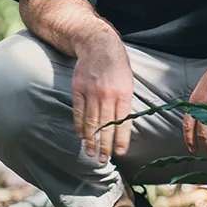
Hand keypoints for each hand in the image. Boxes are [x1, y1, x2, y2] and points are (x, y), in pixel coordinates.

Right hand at [72, 33, 133, 161]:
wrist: (99, 46)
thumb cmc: (118, 67)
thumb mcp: (128, 83)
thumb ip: (125, 103)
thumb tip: (124, 126)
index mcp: (124, 94)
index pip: (123, 122)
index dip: (121, 139)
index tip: (120, 153)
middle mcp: (107, 95)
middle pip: (106, 125)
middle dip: (105, 145)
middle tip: (104, 160)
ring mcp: (91, 92)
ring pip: (90, 121)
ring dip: (90, 139)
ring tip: (91, 153)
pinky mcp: (78, 89)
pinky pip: (78, 112)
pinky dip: (79, 125)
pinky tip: (80, 136)